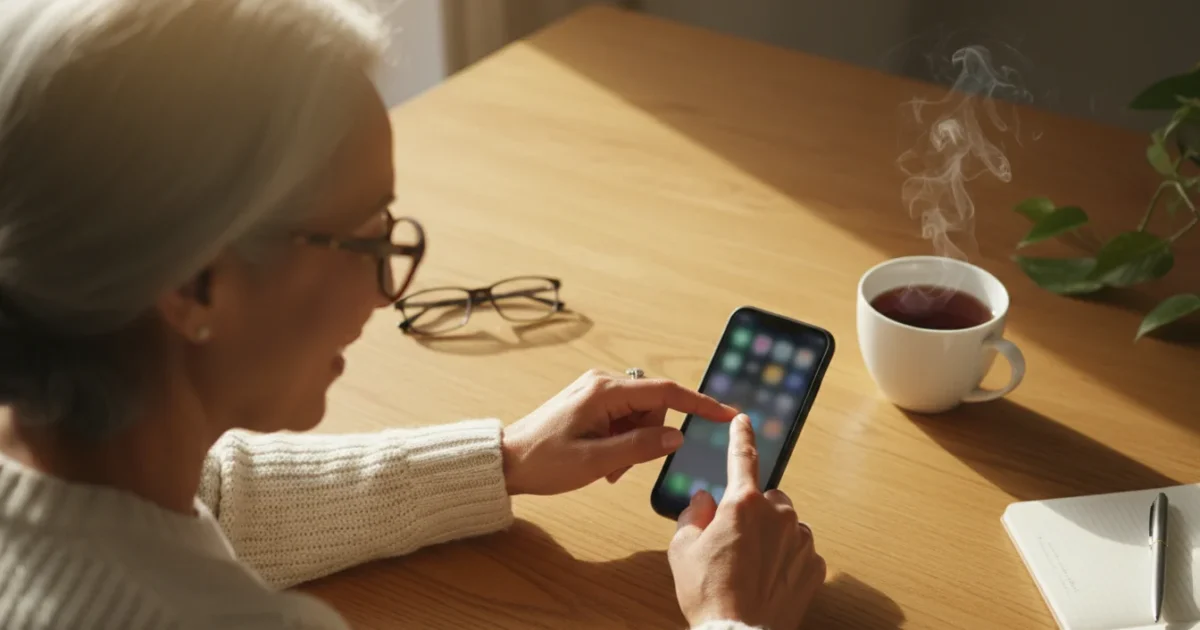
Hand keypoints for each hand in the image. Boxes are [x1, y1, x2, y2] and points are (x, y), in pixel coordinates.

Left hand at [501, 369, 737, 495]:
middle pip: (654, 407)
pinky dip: (620, 440)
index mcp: (606, 391)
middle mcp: (603, 382)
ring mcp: (596, 391)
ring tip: (605, 466)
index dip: (700, 404)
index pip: (667, 392)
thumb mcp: (596, 461)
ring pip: (639, 415)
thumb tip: (676, 437)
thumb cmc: (543, 461)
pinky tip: (600, 459)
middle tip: (620, 468)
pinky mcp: (590, 402)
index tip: (726, 414)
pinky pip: (622, 418)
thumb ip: (640, 447)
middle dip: (648, 437)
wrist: (505, 461)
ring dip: (632, 443)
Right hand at [668, 414, 825, 628]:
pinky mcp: (815, 567)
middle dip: (754, 512)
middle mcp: (778, 515)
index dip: (741, 437)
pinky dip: (786, 561)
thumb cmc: (708, 594)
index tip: (744, 421)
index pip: (743, 458)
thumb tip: (704, 501)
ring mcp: (800, 541)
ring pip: (786, 525)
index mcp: (743, 504)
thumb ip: (693, 516)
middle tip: (733, 543)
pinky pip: (800, 552)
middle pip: (768, 499)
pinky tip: (768, 580)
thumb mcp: (683, 551)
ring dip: (772, 537)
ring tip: (750, 567)